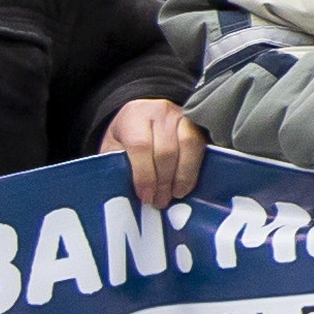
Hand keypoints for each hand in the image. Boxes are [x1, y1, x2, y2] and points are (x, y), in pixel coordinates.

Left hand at [105, 94, 206, 208]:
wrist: (143, 115)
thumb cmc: (126, 136)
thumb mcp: (113, 147)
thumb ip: (118, 165)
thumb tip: (129, 194)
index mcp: (134, 116)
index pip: (140, 145)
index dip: (144, 174)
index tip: (145, 196)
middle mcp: (160, 112)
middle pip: (166, 149)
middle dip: (163, 181)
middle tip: (160, 201)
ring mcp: (181, 116)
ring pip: (188, 146)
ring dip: (182, 176)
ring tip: (175, 194)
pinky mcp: (197, 124)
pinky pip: (200, 147)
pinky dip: (194, 170)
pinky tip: (186, 184)